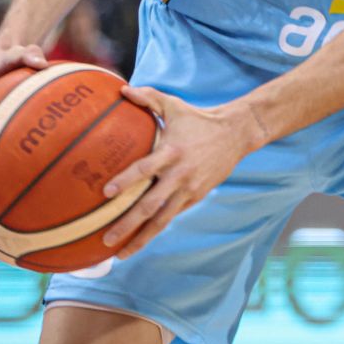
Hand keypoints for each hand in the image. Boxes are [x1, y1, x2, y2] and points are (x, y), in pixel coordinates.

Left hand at [98, 87, 262, 258]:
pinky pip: (173, 215)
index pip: (145, 169)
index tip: (106, 193)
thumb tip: (121, 90)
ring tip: (121, 254)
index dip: (126, 181)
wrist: (237, 133)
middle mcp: (179, 175)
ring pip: (162, 219)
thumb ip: (148, 98)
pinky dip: (156, 229)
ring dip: (141, 238)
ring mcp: (189, 189)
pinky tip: (140, 241)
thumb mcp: (175, 105)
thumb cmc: (199, 119)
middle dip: (127, 224)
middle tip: (106, 239)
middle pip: (150, 205)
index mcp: (171, 152)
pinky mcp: (196, 196)